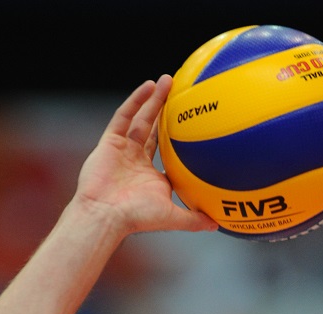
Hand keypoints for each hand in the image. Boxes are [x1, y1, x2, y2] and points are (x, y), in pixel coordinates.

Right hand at [74, 75, 216, 236]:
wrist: (105, 214)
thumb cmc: (137, 218)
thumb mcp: (171, 217)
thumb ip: (193, 219)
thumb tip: (217, 224)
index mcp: (151, 177)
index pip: (167, 153)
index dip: (177, 139)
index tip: (193, 125)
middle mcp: (137, 161)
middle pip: (154, 130)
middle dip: (166, 111)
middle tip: (181, 93)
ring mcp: (123, 150)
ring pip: (141, 119)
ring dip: (154, 99)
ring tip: (168, 80)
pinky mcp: (110, 142)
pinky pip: (124, 116)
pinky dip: (136, 100)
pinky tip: (149, 86)